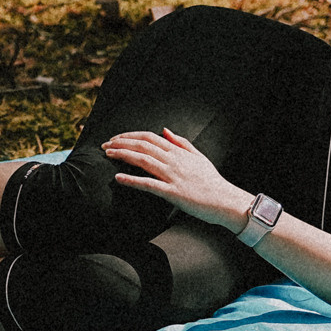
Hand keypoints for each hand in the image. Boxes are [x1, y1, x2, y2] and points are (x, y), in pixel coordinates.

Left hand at [100, 129, 252, 230]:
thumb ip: (181, 142)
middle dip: (121, 143)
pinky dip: (132, 180)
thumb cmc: (212, 181)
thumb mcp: (198, 156)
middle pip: (143, 145)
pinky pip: (149, 184)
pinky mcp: (173, 192)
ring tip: (107, 155)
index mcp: (179, 151)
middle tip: (104, 145)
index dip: (130, 136)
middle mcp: (174, 160)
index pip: (149, 137)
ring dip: (122, 155)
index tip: (116, 138)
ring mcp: (173, 176)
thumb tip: (165, 130)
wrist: (225, 200)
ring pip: (143, 160)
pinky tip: (118, 178)